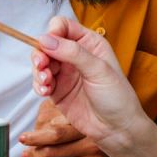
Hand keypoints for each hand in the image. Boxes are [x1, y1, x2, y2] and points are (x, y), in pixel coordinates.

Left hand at [19, 101, 132, 156]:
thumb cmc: (102, 149)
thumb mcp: (89, 130)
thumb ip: (69, 124)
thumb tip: (49, 123)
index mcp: (89, 130)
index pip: (56, 133)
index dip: (36, 137)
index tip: (24, 139)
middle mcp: (93, 146)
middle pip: (52, 151)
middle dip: (33, 154)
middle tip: (23, 155)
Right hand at [31, 17, 147, 152]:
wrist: (118, 129)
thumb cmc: (117, 98)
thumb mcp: (98, 70)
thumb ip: (73, 53)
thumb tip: (47, 39)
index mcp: (90, 43)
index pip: (63, 27)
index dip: (52, 32)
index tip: (48, 44)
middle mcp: (76, 56)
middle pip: (48, 44)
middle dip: (40, 54)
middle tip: (42, 66)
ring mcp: (66, 73)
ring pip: (42, 63)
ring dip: (38, 71)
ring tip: (46, 83)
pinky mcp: (58, 91)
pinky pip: (41, 82)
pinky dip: (38, 85)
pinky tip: (45, 91)